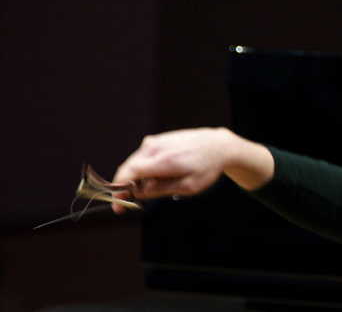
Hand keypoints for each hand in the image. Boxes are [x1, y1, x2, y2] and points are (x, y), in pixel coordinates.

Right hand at [110, 127, 273, 212]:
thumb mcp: (187, 186)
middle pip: (128, 168)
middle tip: (127, 204)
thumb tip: (137, 193)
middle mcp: (155, 147)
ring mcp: (156, 140)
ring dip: (136, 178)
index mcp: (162, 160)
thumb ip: (160, 190)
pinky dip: (145, 169)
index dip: (119, 190)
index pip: (129, 172)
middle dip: (125, 187)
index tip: (118, 205)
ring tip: (154, 189)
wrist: (219, 146)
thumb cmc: (207, 168)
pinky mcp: (158, 139)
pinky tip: (158, 178)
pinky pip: (144, 157)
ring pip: (135, 163)